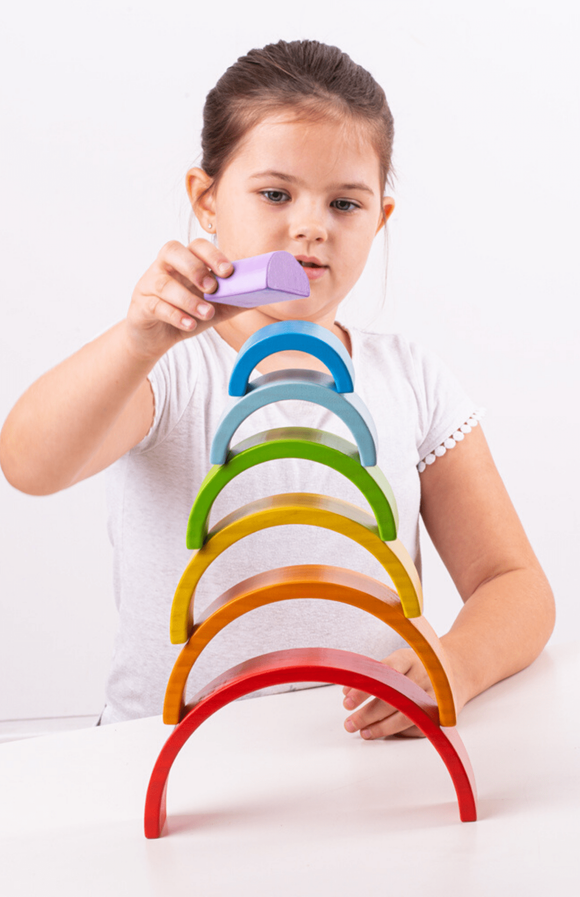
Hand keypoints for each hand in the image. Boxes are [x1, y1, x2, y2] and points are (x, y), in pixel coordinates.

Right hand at [126, 238, 240, 360]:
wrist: (156, 338)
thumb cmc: (185, 314)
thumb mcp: (214, 308)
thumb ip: (235, 301)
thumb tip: (263, 296)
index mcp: (184, 261)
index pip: (196, 245)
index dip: (212, 255)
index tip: (228, 272)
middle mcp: (164, 267)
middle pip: (172, 251)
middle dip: (195, 268)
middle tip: (213, 287)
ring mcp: (149, 284)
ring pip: (164, 283)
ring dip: (188, 299)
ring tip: (206, 314)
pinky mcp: (141, 305)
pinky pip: (155, 305)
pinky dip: (175, 315)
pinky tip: (190, 324)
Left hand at [342, 648, 440, 738]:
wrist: (458, 668)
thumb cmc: (418, 666)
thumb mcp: (399, 660)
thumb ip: (375, 674)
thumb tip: (347, 692)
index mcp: (409, 658)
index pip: (383, 673)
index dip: (364, 688)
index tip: (346, 700)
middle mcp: (425, 675)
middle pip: (393, 698)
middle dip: (368, 713)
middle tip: (349, 723)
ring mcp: (436, 695)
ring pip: (406, 715)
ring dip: (382, 727)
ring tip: (363, 732)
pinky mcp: (444, 712)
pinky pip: (419, 726)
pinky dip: (399, 731)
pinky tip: (384, 732)